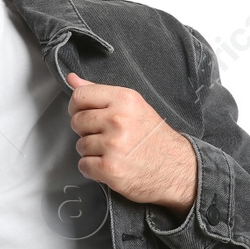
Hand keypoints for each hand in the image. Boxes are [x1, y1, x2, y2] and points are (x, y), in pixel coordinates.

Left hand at [66, 72, 197, 216]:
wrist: (177, 168)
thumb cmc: (154, 137)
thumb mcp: (133, 106)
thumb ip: (100, 93)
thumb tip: (72, 79)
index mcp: (124, 99)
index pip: (80, 95)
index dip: (77, 107)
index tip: (85, 114)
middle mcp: (118, 119)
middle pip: (77, 121)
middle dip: (86, 131)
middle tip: (106, 136)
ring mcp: (113, 145)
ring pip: (80, 145)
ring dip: (91, 151)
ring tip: (112, 152)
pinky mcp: (110, 169)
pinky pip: (83, 165)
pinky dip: (93, 169)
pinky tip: (110, 165)